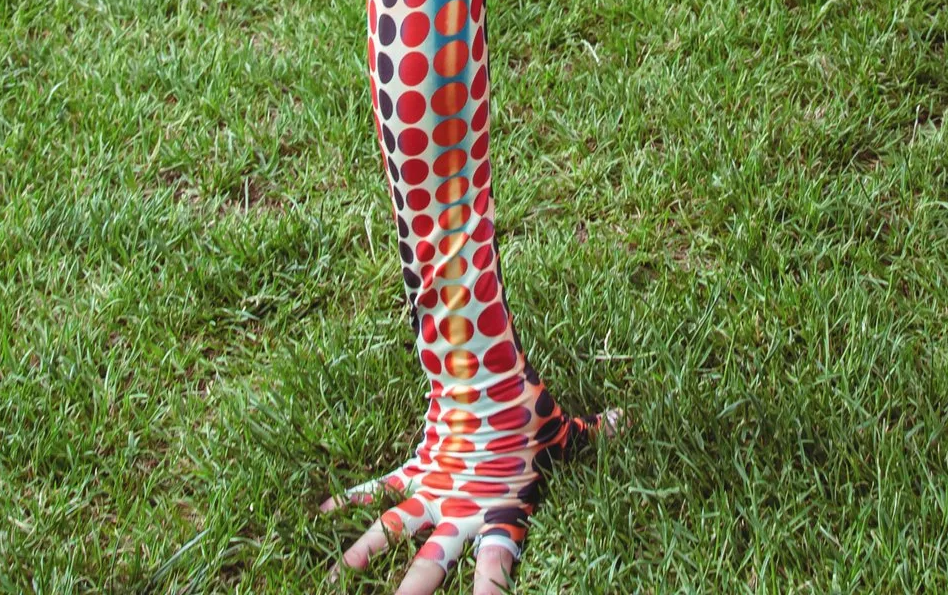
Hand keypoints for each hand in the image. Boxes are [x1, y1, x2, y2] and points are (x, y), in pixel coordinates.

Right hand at [325, 375, 617, 594]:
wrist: (484, 374)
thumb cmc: (528, 410)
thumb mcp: (563, 431)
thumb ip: (595, 435)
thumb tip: (628, 421)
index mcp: (499, 512)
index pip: (497, 565)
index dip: (493, 593)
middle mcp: (459, 510)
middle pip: (432, 564)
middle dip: (414, 593)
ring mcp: (432, 491)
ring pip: (392, 532)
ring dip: (365, 556)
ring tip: (336, 580)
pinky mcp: (415, 469)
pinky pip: (376, 489)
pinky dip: (348, 500)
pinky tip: (319, 514)